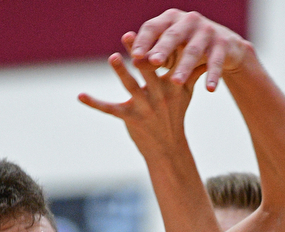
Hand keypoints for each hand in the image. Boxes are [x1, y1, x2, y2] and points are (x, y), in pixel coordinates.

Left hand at [78, 39, 196, 157]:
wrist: (169, 149)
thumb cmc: (176, 115)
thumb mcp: (186, 93)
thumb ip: (192, 72)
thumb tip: (205, 53)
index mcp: (172, 84)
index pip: (166, 60)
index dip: (158, 45)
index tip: (154, 29)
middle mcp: (158, 94)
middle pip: (147, 69)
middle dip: (139, 53)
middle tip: (128, 35)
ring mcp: (143, 107)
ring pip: (130, 86)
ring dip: (121, 71)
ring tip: (113, 57)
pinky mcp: (129, 118)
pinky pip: (108, 109)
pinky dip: (94, 102)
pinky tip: (80, 95)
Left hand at [125, 9, 250, 90]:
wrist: (223, 46)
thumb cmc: (184, 49)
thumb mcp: (167, 52)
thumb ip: (150, 56)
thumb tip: (133, 62)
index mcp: (169, 20)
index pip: (153, 27)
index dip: (144, 41)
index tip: (134, 56)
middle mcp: (188, 21)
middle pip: (173, 36)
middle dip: (163, 48)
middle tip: (154, 62)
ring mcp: (206, 31)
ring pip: (193, 50)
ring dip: (184, 66)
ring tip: (176, 82)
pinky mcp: (222, 44)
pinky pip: (216, 62)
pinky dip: (213, 75)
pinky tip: (210, 90)